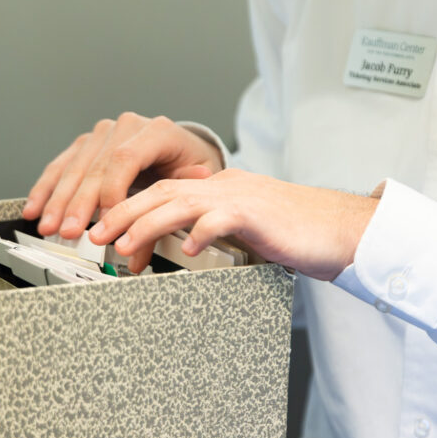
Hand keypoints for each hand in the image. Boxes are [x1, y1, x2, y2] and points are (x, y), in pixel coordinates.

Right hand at [22, 113, 223, 238]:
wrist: (184, 149)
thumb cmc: (188, 166)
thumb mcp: (191, 185)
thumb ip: (174, 206)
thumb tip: (159, 229)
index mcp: (157, 131)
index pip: (125, 159)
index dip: (111, 192)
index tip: (105, 222)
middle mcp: (126, 127)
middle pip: (96, 166)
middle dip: (79, 204)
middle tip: (70, 232)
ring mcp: (102, 134)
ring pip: (74, 167)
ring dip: (57, 201)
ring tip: (48, 227)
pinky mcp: (85, 144)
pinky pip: (61, 166)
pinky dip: (46, 190)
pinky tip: (34, 208)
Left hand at [87, 168, 378, 280]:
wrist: (341, 228)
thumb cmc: (296, 233)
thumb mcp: (245, 227)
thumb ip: (213, 228)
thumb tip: (179, 245)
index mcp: (218, 188)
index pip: (163, 191)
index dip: (129, 209)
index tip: (104, 229)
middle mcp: (224, 187)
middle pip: (161, 192)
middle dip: (123, 212)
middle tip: (95, 234)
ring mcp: (241, 198)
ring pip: (182, 203)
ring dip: (147, 224)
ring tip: (123, 245)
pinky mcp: (259, 215)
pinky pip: (223, 220)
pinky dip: (200, 232)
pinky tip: (183, 250)